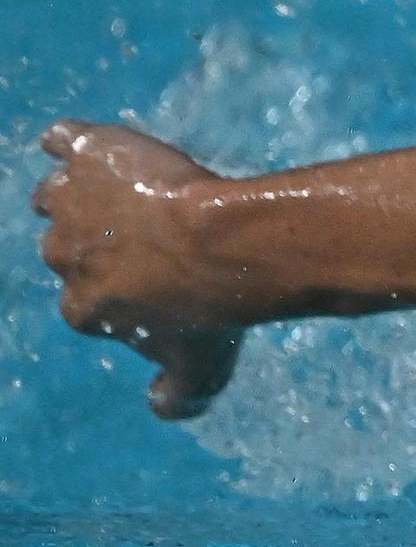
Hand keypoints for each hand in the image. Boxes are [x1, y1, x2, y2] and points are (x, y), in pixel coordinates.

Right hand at [31, 120, 257, 418]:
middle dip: (99, 244)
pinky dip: (69, 141)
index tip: (154, 285)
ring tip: (123, 197)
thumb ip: (179, 397)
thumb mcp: (202, 370)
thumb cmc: (215, 309)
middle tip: (149, 240)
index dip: (120, 292)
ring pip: (57, 195)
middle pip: (66, 245)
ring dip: (81, 196)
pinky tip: (87, 145)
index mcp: (80, 307)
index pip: (85, 302)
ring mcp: (70, 200)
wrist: (228, 244)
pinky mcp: (88, 153)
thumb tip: (161, 406)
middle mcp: (60, 253)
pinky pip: (63, 140)